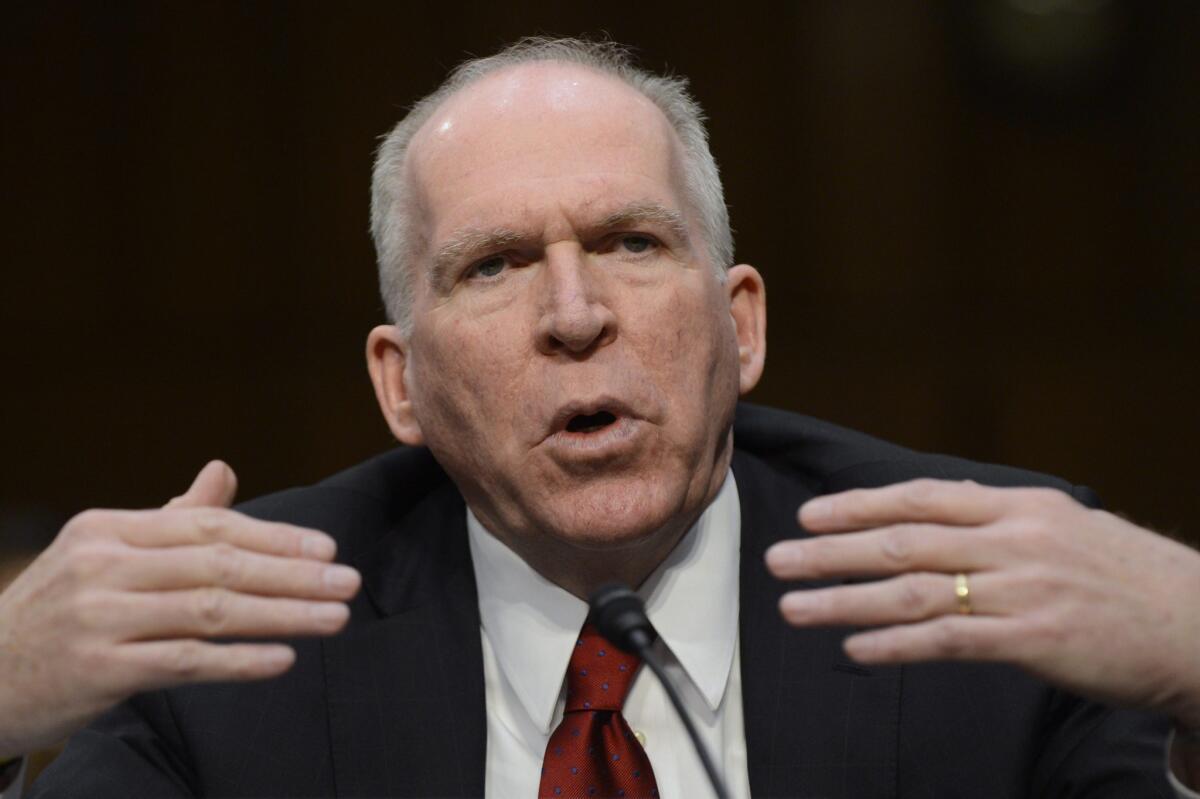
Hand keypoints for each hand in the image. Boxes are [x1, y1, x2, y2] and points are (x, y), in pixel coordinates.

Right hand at [0, 461, 360, 758]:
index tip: (326, 548)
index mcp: (109, 529)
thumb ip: (170, 518)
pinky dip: (238, 662)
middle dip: (293, 574)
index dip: (274, 537)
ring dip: (282, 615)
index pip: (208, 526)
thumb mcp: (104, 553)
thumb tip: (223, 471)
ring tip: (335, 617)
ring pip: (211, 612)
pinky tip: (283, 659)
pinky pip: (184, 663)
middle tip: (349, 580)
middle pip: (219, 565)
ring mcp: (99, 619)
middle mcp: (104, 567)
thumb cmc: (60, 610)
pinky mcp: (99, 671)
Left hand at [765, 479, 1199, 727]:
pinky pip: (946, 640)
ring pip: (912, 592)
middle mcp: (1012, 540)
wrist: (1196, 624)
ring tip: (795, 607)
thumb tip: (932, 510)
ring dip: (844, 599)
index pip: (920, 498)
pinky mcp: (1030, 640)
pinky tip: (855, 649)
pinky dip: (894, 644)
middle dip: (831, 550)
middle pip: (902, 542)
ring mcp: (1020, 590)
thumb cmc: (1124, 577)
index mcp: (1017, 506)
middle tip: (779, 559)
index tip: (811, 514)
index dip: (859, 506)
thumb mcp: (1063, 526)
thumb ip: (995, 519)